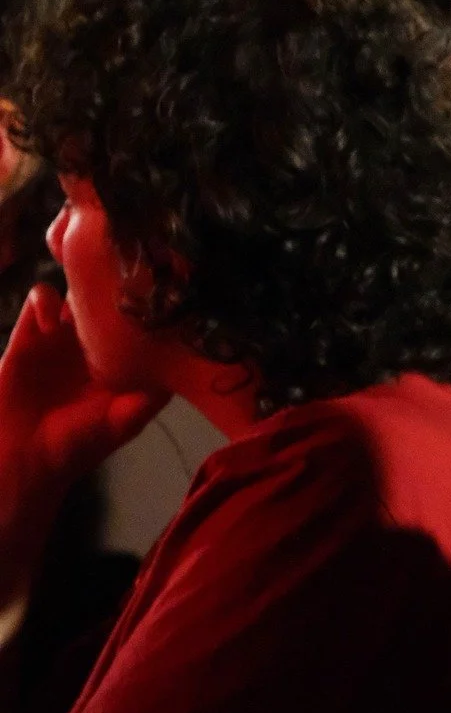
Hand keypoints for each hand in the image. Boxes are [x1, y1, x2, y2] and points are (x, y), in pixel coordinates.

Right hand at [0, 283, 165, 497]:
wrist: (18, 457)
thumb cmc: (77, 444)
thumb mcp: (120, 424)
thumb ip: (144, 401)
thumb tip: (171, 378)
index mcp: (127, 356)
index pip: (147, 316)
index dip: (156, 298)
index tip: (164, 278)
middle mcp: (100, 339)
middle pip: (113, 292)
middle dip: (118, 272)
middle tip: (123, 256)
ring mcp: (66, 333)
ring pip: (78, 288)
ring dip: (81, 277)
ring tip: (84, 276)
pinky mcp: (31, 333)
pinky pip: (40, 301)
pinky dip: (44, 298)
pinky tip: (49, 315)